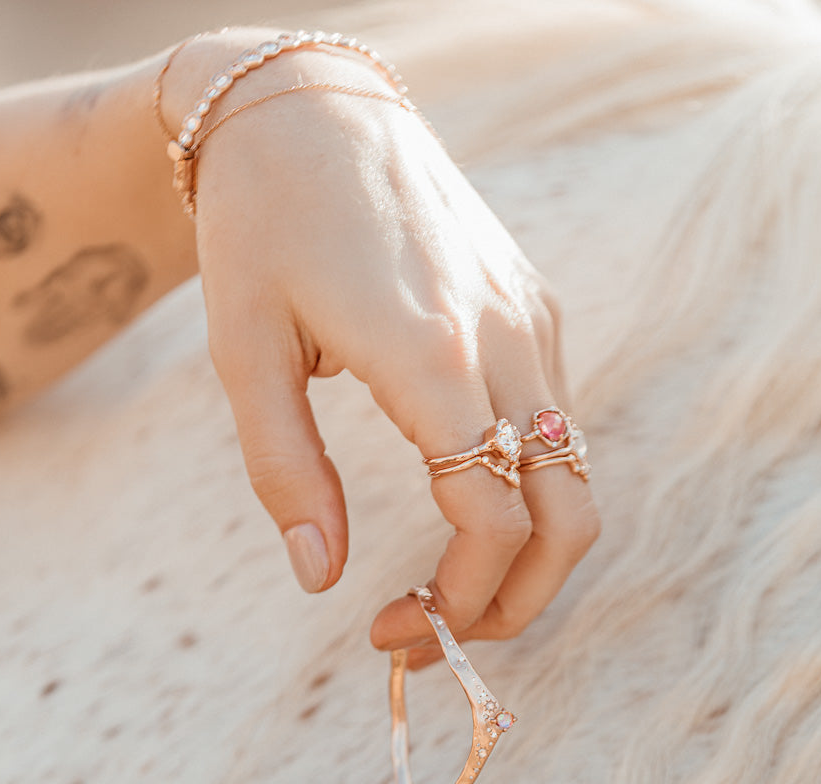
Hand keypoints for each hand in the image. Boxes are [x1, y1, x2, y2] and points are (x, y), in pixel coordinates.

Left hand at [186, 40, 599, 652]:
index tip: (391, 631)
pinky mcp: (535, 310)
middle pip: (568, 518)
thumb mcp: (243, 354)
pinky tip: (461, 507)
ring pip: (576, 480)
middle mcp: (503, 341)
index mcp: (429, 356)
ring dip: (527, 559)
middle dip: (517, 605)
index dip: (457, 602)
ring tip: (452, 590)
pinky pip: (558, 428)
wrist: (310, 109)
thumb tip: (320, 580)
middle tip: (439, 637)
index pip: (492, 520)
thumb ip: (286, 472)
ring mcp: (530, 323)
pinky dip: (527, 496)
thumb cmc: (261, 230)